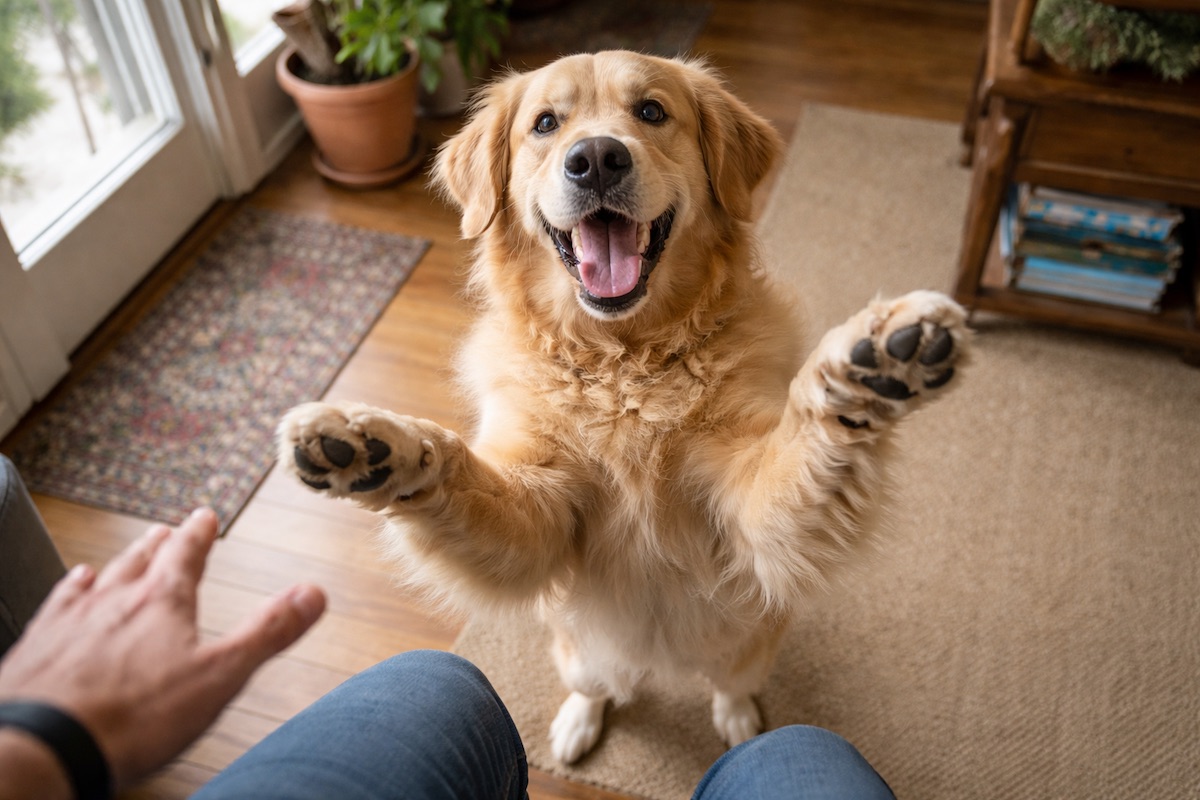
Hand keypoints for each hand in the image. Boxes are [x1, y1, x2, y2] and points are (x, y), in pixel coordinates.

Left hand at [0, 508, 325, 791]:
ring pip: (99, 578)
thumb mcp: (221, 675)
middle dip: (158, 546)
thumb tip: (313, 594)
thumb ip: (268, 631)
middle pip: (140, 562)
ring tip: (122, 557)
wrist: (44, 746)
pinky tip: (70, 586)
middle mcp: (114, 600)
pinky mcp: (37, 647)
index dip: (199, 534)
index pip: (186, 555)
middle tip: (167, 531)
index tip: (204, 516)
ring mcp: (71, 621)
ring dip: (117, 564)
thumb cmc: (132, 716)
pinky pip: (57, 604)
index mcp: (162, 602)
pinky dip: (69, 590)